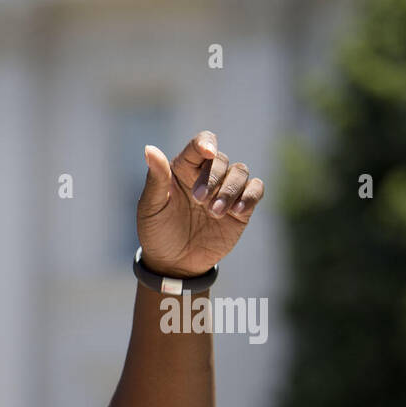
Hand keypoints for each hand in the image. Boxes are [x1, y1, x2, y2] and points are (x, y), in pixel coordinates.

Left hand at [137, 130, 264, 276]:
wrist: (173, 263)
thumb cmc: (158, 232)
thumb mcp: (151, 207)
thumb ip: (155, 178)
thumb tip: (149, 148)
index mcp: (184, 169)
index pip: (199, 144)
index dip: (206, 143)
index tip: (208, 152)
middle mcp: (207, 175)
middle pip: (221, 160)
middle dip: (213, 178)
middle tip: (198, 200)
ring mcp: (225, 191)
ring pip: (240, 172)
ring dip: (229, 190)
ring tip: (214, 212)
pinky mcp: (240, 208)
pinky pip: (256, 190)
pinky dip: (250, 196)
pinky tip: (236, 211)